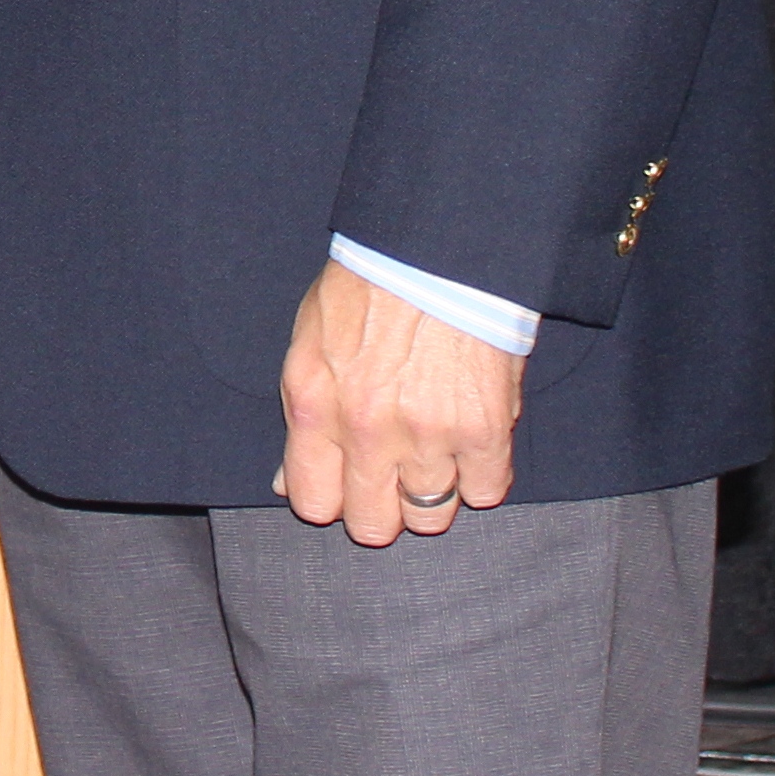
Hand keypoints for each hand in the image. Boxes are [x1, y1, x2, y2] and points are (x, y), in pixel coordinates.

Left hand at [279, 255, 522, 543]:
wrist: (435, 251)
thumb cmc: (370, 285)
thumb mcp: (309, 341)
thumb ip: (302, 416)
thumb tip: (288, 481)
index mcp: (315, 405)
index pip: (314, 502)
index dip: (333, 501)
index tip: (347, 489)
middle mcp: (367, 430)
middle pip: (373, 525)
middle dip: (382, 510)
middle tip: (393, 481)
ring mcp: (426, 434)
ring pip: (430, 517)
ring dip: (433, 495)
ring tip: (434, 459)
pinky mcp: (482, 430)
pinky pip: (485, 491)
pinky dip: (481, 476)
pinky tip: (472, 445)